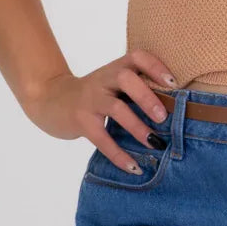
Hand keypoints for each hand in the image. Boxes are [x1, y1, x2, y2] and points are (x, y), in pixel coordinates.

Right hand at [21, 49, 177, 173]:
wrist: (50, 99)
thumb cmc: (94, 94)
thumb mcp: (112, 84)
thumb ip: (137, 89)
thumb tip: (176, 110)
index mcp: (116, 68)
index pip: (137, 57)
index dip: (156, 67)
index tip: (173, 84)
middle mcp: (103, 79)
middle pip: (126, 78)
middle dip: (148, 97)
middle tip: (164, 117)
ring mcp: (90, 99)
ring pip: (116, 108)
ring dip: (137, 126)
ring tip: (155, 143)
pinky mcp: (80, 120)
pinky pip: (101, 138)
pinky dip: (118, 155)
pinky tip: (133, 168)